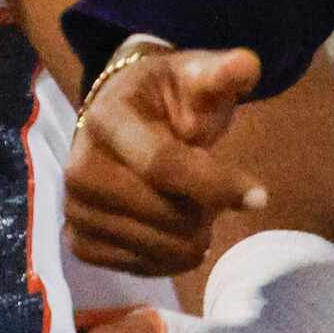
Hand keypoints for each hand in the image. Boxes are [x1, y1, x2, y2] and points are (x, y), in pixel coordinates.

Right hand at [67, 45, 268, 275]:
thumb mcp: (194, 76)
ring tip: (195, 208)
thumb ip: (221, 73)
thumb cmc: (165, 99)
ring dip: (191, 236)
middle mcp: (79, 167)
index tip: (259, 197)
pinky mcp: (78, 241)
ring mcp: (74, 208)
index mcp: (107, 119)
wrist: (120, 118)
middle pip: (164, 213)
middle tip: (216, 195)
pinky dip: (170, 257)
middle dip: (206, 210)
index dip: (215, 184)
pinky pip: (140, 267)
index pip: (163, 164)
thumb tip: (247, 65)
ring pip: (156, 245)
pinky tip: (178, 232)